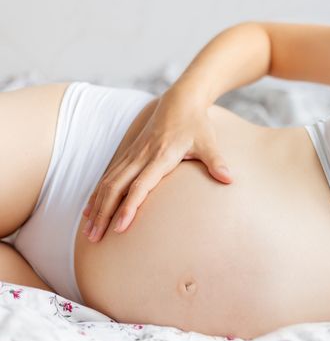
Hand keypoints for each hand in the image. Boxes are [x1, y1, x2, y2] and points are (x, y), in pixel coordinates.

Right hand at [81, 89, 232, 242]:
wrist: (180, 100)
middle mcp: (142, 156)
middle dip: (104, 214)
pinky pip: (108, 176)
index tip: (120, 227)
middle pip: (116, 187)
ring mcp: (133, 154)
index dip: (129, 206)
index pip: (141, 185)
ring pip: (107, 183)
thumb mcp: (209, 142)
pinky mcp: (129, 154)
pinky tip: (90, 211)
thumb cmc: (196, 124)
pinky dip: (97, 195)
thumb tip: (229, 179)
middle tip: (95, 239)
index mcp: (161, 156)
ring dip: (96, 207)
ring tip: (89, 233)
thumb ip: (216, 161)